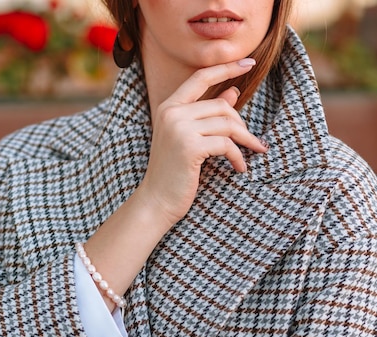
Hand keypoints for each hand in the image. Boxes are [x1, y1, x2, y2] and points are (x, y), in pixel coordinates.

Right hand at [139, 59, 267, 226]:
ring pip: (227, 124)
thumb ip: (209, 115)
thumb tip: (234, 91)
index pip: (201, 77)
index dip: (226, 68)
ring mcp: (179, 129)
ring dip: (245, 141)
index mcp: (169, 107)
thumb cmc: (174, 173)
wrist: (156, 202)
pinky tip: (239, 168)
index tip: (249, 61)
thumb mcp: (190, 139)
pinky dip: (237, 157)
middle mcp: (172, 113)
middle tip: (252, 142)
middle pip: (222, 106)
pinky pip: (226, 144)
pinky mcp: (189, 147)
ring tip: (251, 154)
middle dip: (242, 125)